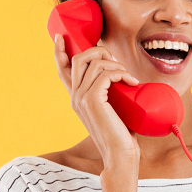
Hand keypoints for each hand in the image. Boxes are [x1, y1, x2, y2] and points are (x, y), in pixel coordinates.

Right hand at [53, 29, 140, 170]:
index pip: (62, 69)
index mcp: (77, 97)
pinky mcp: (92, 100)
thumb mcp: (113, 107)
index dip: (60, 51)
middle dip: (100, 52)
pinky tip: (131, 83)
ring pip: (95, 63)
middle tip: (118, 65)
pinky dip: (120, 73)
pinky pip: (105, 73)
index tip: (61, 36)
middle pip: (79, 57)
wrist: (120, 155)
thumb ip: (109, 92)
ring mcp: (81, 98)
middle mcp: (75, 96)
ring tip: (129, 78)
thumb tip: (122, 76)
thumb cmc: (121, 133)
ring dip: (116, 65)